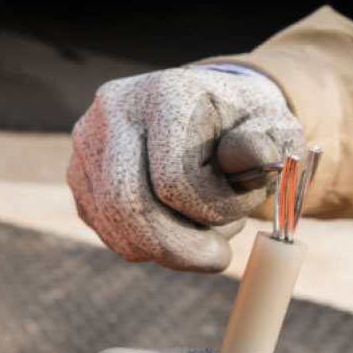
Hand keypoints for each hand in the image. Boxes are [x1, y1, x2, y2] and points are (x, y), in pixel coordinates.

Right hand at [67, 68, 304, 272]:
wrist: (210, 110)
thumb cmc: (244, 124)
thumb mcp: (272, 127)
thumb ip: (265, 145)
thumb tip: (250, 158)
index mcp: (164, 93)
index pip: (175, 180)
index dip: (215, 208)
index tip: (245, 202)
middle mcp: (114, 110)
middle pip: (127, 204)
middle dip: (178, 248)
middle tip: (218, 259)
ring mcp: (88, 143)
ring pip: (114, 225)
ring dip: (165, 246)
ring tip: (205, 227)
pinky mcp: (80, 175)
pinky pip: (108, 230)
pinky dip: (146, 244)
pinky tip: (177, 223)